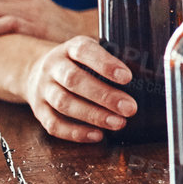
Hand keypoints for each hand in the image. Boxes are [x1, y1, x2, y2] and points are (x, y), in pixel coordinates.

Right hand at [21, 36, 136, 142]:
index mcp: (70, 48)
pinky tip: (97, 135)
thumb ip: (113, 59)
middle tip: (130, 108)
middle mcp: (53, 67)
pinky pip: (53, 124)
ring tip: (119, 123)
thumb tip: (149, 74)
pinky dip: (75, 133)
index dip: (105, 64)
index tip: (127, 78)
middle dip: (104, 96)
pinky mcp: (38, 110)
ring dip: (93, 116)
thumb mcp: (91, 51)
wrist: (33, 69)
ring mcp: (43, 89)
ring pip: (64, 103)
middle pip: (74, 81)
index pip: (85, 51)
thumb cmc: (77, 62)